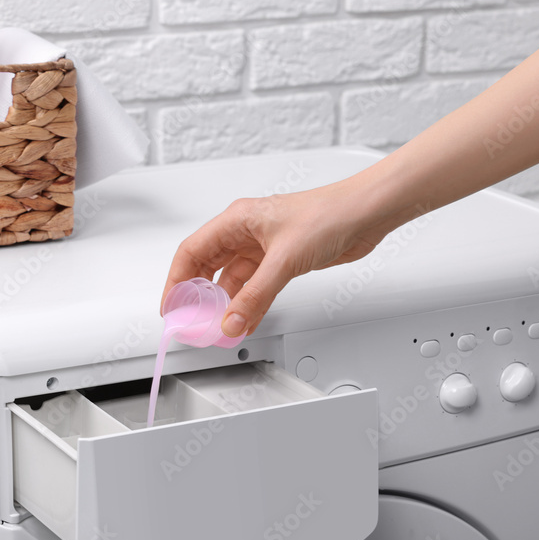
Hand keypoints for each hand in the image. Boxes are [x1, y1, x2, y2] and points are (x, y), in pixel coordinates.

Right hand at [161, 177, 401, 337]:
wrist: (366, 213)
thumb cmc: (329, 214)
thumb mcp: (284, 260)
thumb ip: (256, 296)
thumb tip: (231, 321)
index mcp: (236, 220)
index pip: (191, 252)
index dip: (176, 281)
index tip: (172, 307)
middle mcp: (245, 233)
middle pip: (207, 266)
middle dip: (197, 295)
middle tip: (192, 321)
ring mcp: (262, 247)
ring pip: (231, 279)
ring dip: (224, 304)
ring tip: (217, 326)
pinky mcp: (280, 260)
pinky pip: (254, 286)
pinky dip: (247, 304)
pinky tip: (244, 320)